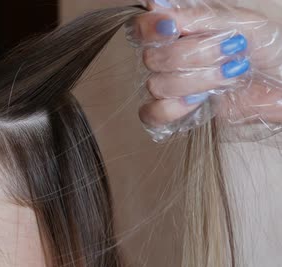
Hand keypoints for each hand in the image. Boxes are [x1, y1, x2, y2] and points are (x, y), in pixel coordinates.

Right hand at [126, 1, 281, 139]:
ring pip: (156, 86)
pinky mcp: (175, 113)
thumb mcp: (243, 23)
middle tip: (232, 50)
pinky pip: (152, 114)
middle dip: (192, 56)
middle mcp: (168, 56)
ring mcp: (169, 85)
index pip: (140, 26)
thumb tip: (156, 4)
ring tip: (230, 76)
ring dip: (197, 81)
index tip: (174, 29)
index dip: (149, 28)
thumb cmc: (269, 48)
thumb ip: (200, 15)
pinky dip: (174, 109)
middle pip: (151, 58)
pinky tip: (199, 101)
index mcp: (179, 29)